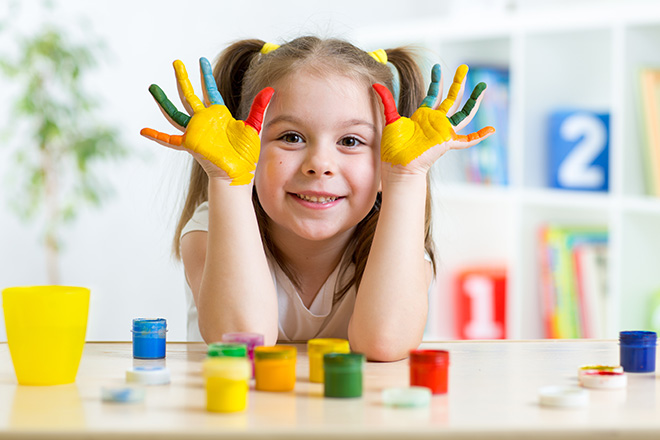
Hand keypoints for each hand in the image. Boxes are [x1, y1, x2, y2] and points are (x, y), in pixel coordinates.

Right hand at [140, 57, 273, 184]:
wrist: (239, 173)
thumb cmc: (246, 155)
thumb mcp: (254, 126)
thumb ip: (259, 107)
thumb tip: (271, 89)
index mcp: (219, 116)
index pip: (210, 90)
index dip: (206, 76)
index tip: (201, 61)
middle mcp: (204, 121)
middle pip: (189, 95)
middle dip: (183, 79)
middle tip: (176, 62)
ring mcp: (195, 132)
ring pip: (175, 112)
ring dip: (163, 100)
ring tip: (152, 86)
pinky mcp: (190, 144)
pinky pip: (170, 140)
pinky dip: (156, 136)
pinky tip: (142, 131)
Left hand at [373, 64, 494, 172]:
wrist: (397, 163)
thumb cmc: (393, 146)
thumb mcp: (390, 118)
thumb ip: (386, 100)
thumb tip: (375, 83)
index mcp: (423, 116)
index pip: (433, 94)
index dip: (436, 81)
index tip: (437, 67)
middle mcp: (435, 122)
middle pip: (451, 99)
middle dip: (458, 82)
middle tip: (464, 67)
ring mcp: (443, 131)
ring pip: (463, 113)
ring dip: (473, 100)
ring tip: (482, 86)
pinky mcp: (447, 142)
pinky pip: (467, 140)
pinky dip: (479, 136)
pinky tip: (491, 130)